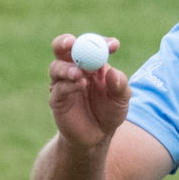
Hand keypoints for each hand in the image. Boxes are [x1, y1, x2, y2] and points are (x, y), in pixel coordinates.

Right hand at [47, 34, 130, 149]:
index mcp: (92, 63)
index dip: (102, 42)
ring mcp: (63, 82)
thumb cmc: (110, 112)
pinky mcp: (56, 98)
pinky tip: (79, 85)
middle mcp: (75, 68)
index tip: (114, 45)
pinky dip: (68, 84)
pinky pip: (58, 87)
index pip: (93, 45)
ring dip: (68, 67)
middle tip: (72, 42)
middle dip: (66, 42)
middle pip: (63, 48)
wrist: (97, 137)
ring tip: (80, 74)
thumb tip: (112, 72)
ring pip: (57, 66)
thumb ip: (120, 85)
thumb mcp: (121, 99)